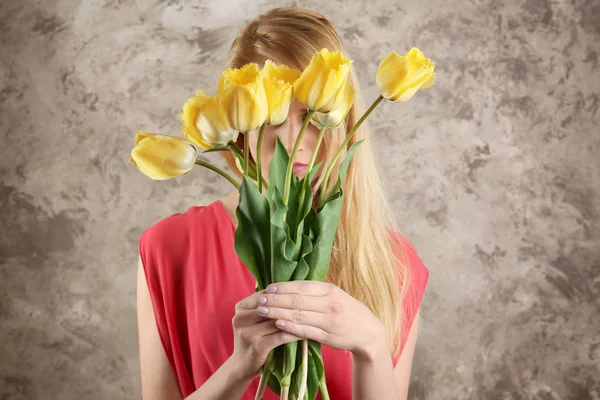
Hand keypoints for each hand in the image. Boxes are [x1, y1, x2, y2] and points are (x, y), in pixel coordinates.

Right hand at [230, 290, 302, 380]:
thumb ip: (265, 305)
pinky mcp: (257, 346)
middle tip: (310, 301)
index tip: (300, 291)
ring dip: (296, 318)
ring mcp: (248, 333)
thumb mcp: (253, 319)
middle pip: (271, 306)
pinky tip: (306, 331)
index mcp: (240, 307)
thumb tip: (288, 287)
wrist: (241, 365)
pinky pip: (281, 335)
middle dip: (291, 304)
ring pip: (277, 320)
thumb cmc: (252, 338)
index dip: (282, 292)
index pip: (265, 294)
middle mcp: (241, 318)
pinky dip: (295, 332)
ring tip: (311, 314)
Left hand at [255, 281, 387, 358]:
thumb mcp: (335, 294)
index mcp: (330, 290)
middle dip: (276, 300)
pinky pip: (306, 331)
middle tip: (259, 300)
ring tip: (262, 312)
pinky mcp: (328, 337)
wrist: (368, 332)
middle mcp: (330, 304)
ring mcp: (329, 321)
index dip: (284, 287)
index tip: (268, 288)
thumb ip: (315, 291)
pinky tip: (278, 324)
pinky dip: (290, 327)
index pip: (302, 286)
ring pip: (299, 316)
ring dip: (278, 314)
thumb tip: (287, 287)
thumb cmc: (348, 310)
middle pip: (298, 300)